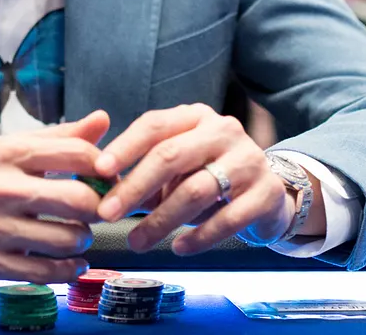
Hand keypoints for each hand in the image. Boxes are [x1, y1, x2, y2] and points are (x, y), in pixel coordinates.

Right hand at [0, 111, 109, 283]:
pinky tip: (69, 260)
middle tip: (98, 209)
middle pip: (79, 201)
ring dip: (83, 239)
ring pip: (67, 240)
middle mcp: (3, 189)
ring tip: (77, 233)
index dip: (106, 169)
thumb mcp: (13, 146)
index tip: (108, 178)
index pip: (79, 155)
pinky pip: (45, 273)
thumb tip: (103, 120)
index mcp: (11, 154)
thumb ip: (61, 137)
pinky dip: (67, 269)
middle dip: (100, 208)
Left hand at [94, 104, 293, 255]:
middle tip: (107, 213)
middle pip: (171, 156)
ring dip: (161, 220)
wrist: (268, 194)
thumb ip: (143, 170)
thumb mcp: (177, 166)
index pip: (154, 125)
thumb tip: (97, 188)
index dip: (125, 147)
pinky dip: (199, 236)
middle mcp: (223, 131)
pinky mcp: (266, 193)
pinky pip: (227, 218)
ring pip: (196, 189)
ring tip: (137, 241)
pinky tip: (178, 248)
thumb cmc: (208, 177)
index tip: (100, 171)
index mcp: (195, 117)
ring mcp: (249, 160)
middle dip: (135, 187)